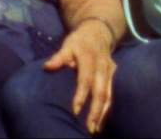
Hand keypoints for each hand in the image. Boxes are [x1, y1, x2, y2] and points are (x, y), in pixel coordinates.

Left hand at [43, 19, 116, 133]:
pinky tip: (101, 120)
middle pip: (100, 91)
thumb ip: (59, 57)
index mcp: (89, 57)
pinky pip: (111, 94)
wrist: (98, 32)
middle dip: (95, 110)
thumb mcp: (67, 44)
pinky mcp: (113, 75)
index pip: (85, 79)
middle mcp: (102, 65)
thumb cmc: (79, 41)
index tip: (75, 110)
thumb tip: (47, 67)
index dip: (81, 95)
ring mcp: (110, 71)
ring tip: (95, 128)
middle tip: (89, 127)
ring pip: (108, 95)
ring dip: (103, 113)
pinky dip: (107, 108)